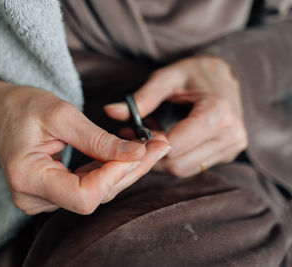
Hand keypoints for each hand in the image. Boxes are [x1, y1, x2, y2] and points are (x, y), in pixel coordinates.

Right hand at [0, 78, 170, 214]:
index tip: (140, 150)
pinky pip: (89, 187)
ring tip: (150, 146)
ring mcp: (42, 199)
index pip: (83, 196)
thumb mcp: (61, 114)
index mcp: (27, 177)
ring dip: (125, 170)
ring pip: (97, 193)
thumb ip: (98, 139)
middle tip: (159, 144)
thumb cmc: (22, 107)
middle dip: (130, 170)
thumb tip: (137, 153)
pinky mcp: (53, 193)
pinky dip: (110, 170)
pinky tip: (128, 154)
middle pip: (95, 196)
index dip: (114, 176)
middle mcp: (33, 198)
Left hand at [104, 56, 246, 177]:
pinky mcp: (228, 154)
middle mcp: (230, 135)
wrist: (226, 74)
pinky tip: (164, 140)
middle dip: (151, 153)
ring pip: (183, 169)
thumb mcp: (166, 78)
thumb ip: (141, 98)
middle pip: (177, 163)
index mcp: (217, 113)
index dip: (147, 143)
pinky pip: (192, 166)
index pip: (173, 146)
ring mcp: (232, 148)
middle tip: (133, 135)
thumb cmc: (195, 72)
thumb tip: (109, 111)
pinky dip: (173, 158)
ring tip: (147, 136)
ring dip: (160, 158)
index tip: (130, 132)